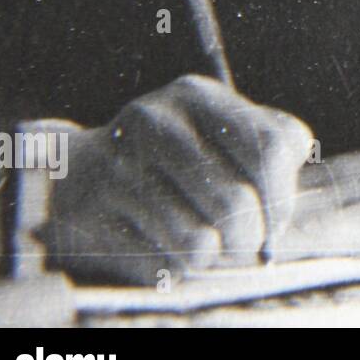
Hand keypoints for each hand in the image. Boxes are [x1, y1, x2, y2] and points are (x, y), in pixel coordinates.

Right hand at [42, 74, 314, 283]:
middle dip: (250, 235)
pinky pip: (162, 260)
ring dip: (214, 254)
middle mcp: (156, 121)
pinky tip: (169, 247)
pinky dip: (178, 264)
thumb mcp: (224, 131)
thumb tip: (281, 209)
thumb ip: (273, 146)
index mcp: (197, 95)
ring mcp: (120, 165)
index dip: (282, 193)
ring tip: (207, 245)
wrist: (77, 173)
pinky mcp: (95, 212)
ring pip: (200, 239)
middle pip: (237, 200)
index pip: (270, 146)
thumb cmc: (173, 158)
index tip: (275, 217)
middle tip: (244, 242)